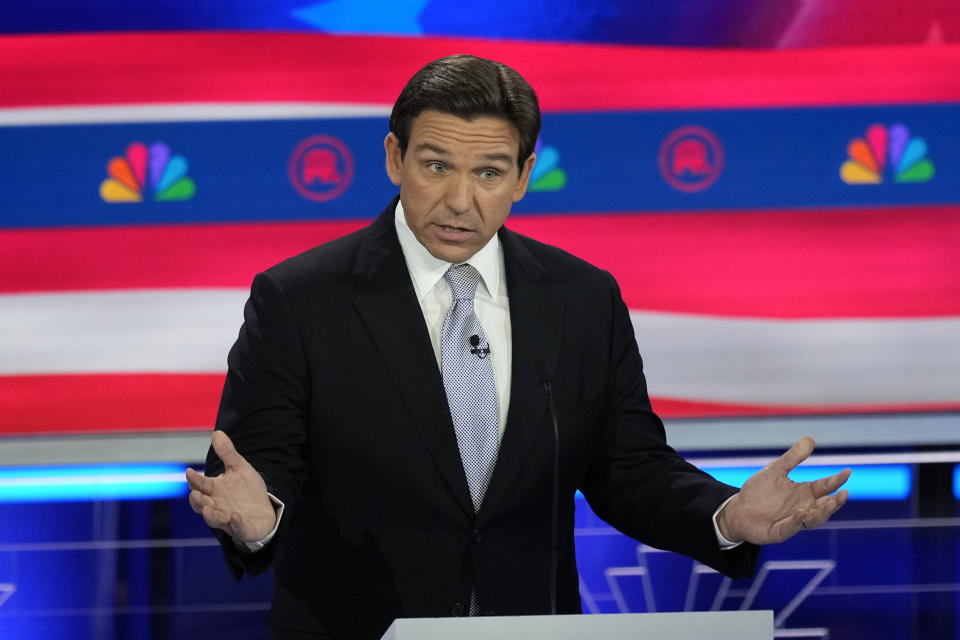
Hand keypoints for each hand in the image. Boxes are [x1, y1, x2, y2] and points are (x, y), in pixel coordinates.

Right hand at [186, 430, 276, 542]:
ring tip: (206, 510)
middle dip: (197, 500)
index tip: (189, 471)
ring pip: (215, 519)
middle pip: (202, 504)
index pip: (201, 484)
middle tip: (194, 494)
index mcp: (214, 490)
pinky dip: (235, 523)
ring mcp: (228, 519)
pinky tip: (235, 517)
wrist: (263, 510)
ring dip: (210, 515)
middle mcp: (217, 505)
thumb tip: (217, 432)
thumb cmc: (246, 490)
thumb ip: (228, 453)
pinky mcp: (242, 529)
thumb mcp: (239, 468)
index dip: (195, 479)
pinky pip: (237, 528)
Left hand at [716, 436, 849, 544]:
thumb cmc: (759, 491)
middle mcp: (802, 508)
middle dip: (835, 501)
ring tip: (829, 502)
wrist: (738, 510)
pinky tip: (801, 511)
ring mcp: (792, 521)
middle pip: (824, 506)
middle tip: (844, 493)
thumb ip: (793, 458)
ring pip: (813, 520)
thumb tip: (810, 439)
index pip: (824, 487)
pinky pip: (790, 528)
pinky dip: (796, 521)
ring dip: (822, 513)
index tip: (847, 471)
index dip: (836, 480)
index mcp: (804, 493)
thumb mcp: (776, 471)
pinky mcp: (778, 532)